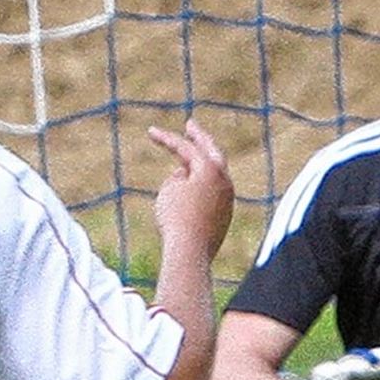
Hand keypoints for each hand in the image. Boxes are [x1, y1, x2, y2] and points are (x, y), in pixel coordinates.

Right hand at [149, 119, 233, 258]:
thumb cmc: (176, 219)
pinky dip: (203, 188)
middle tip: (191, 126)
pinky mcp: (225, 216)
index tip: (150, 131)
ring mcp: (228, 199)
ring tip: (186, 163)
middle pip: (212, 152)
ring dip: (201, 166)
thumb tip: (185, 176)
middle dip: (200, 138)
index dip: (167, 139)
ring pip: (214, 175)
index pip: (187, 148)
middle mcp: (224, 180)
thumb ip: (177, 177)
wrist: (190, 252)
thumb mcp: (169, 191)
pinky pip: (213, 195)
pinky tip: (191, 194)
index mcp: (210, 168)